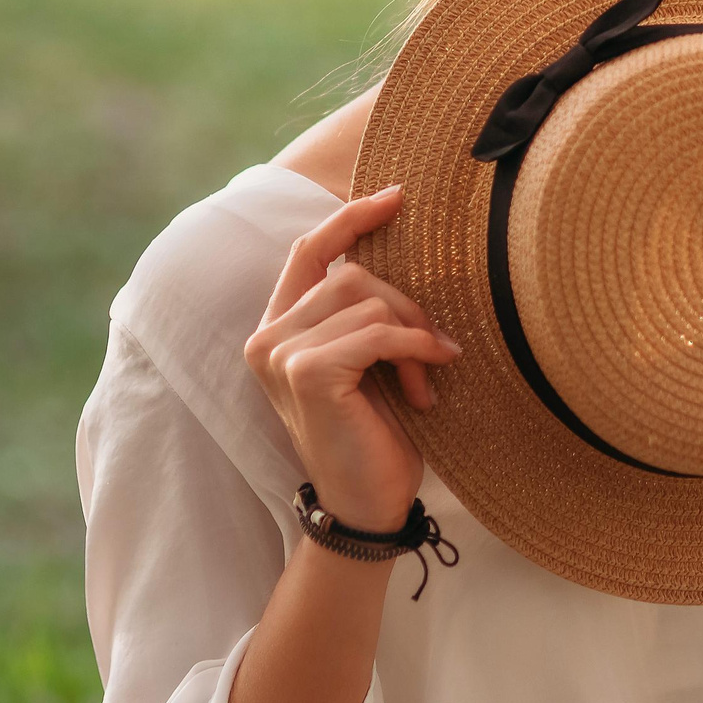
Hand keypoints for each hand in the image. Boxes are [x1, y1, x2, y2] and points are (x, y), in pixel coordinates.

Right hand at [243, 183, 460, 531]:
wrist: (366, 506)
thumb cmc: (375, 436)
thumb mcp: (369, 364)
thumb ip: (366, 315)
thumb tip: (404, 252)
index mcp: (278, 329)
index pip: (308, 249)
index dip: (351, 217)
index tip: (397, 196)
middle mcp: (267, 338)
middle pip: (351, 273)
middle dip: (406, 305)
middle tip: (435, 350)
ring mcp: (280, 354)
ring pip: (365, 298)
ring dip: (412, 335)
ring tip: (426, 378)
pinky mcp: (306, 372)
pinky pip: (375, 332)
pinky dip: (413, 348)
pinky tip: (430, 378)